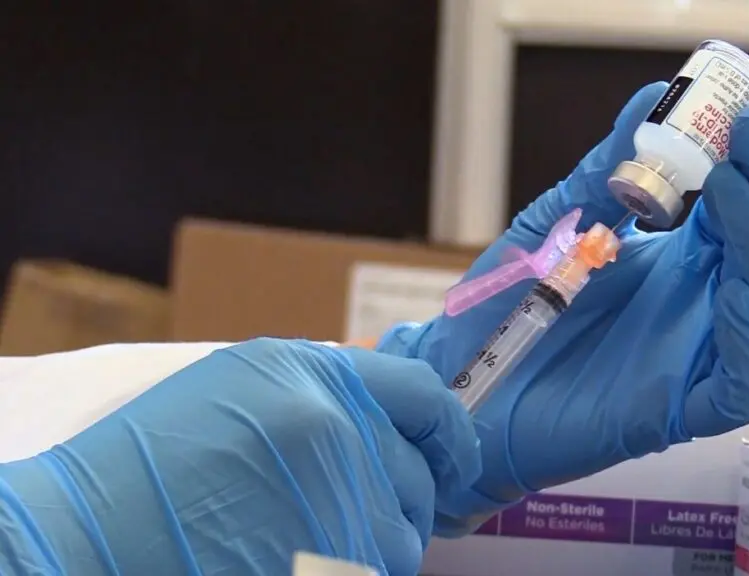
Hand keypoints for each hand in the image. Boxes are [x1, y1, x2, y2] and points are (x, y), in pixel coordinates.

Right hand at [0, 339, 480, 575]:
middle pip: (419, 477)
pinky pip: (376, 574)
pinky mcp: (336, 571)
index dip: (449, 428)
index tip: (453, 450)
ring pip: (403, 537)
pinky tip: (297, 560)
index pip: (426, 397)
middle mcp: (345, 438)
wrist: (91, 537)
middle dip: (400, 495)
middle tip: (348, 507)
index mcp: (319, 380)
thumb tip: (388, 417)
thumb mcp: (240, 384)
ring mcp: (343, 512)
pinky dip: (353, 571)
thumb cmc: (153, 461)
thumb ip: (322, 389)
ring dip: (373, 542)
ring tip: (306, 539)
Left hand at [378, 57, 748, 529]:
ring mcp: (696, 353)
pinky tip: (730, 294)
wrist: (461, 381)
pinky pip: (742, 386)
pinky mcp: (677, 410)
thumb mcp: (557, 223)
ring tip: (731, 191)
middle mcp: (703, 298)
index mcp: (683, 253)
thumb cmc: (508, 306)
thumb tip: (650, 98)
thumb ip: (606, 169)